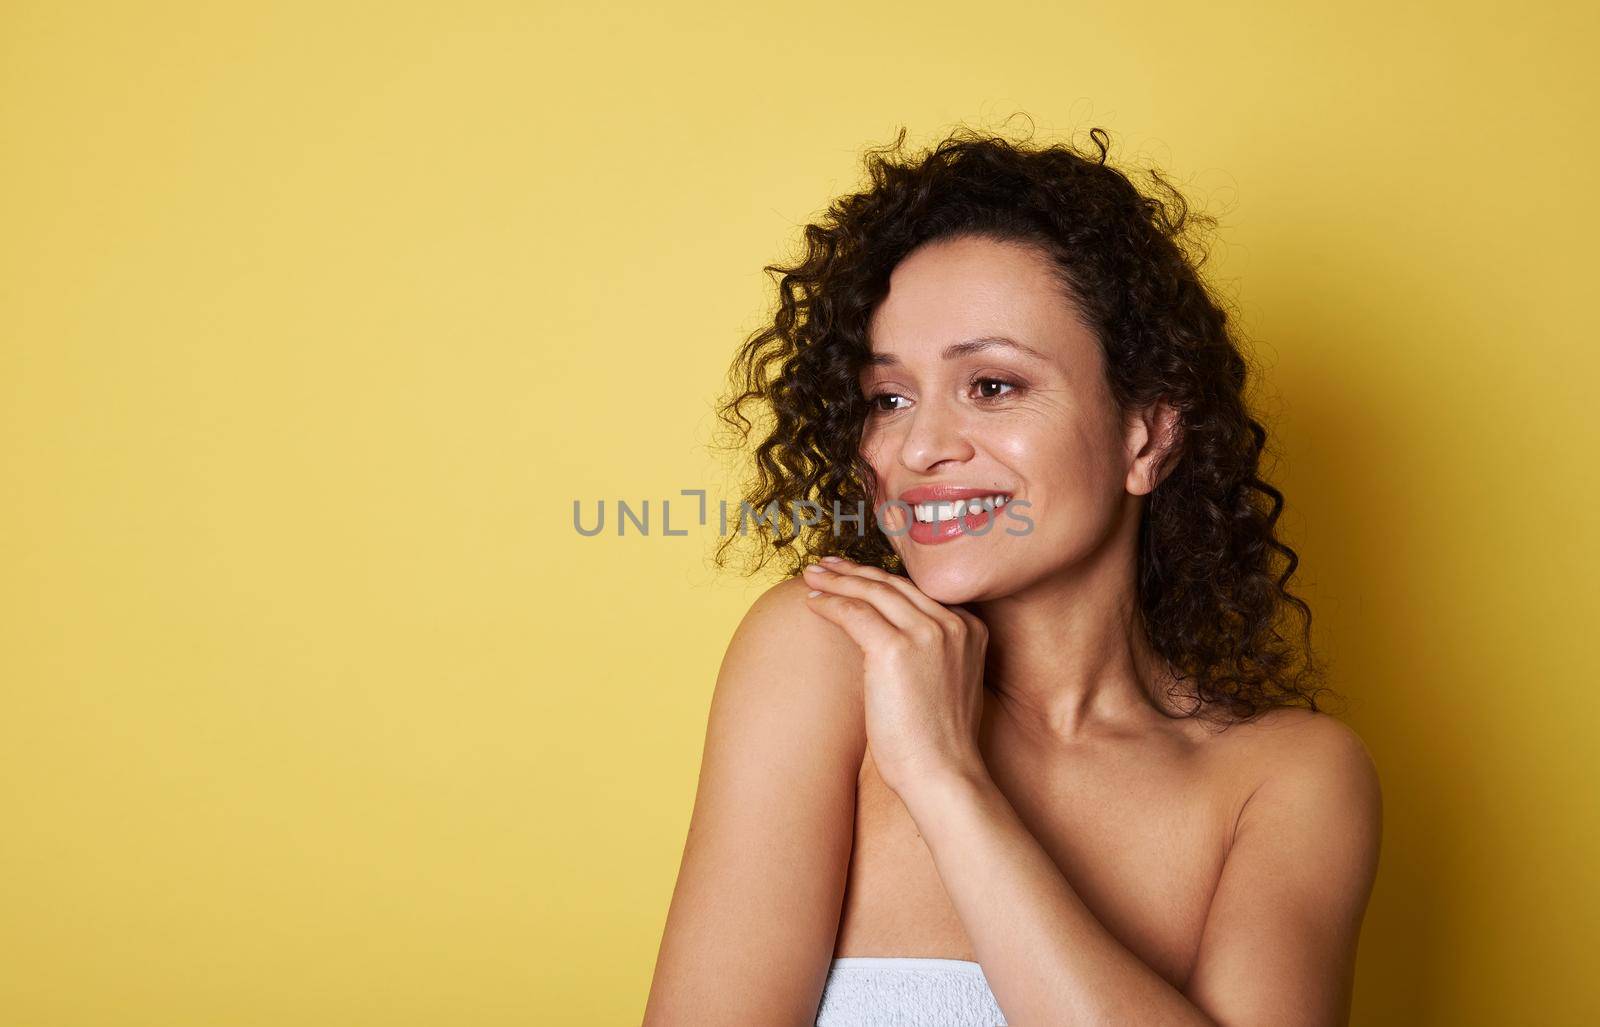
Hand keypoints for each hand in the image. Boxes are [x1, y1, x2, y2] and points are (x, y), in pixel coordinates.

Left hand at [801, 556, 989, 799]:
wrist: (943, 773)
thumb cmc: (938, 740)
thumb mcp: (946, 681)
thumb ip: (932, 651)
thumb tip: (887, 634)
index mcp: (970, 629)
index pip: (916, 592)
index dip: (881, 579)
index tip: (855, 573)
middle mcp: (953, 624)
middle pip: (894, 585)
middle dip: (856, 572)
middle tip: (827, 566)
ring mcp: (927, 633)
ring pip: (873, 592)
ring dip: (838, 581)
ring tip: (813, 577)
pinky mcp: (896, 649)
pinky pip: (854, 613)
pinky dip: (830, 604)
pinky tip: (812, 603)